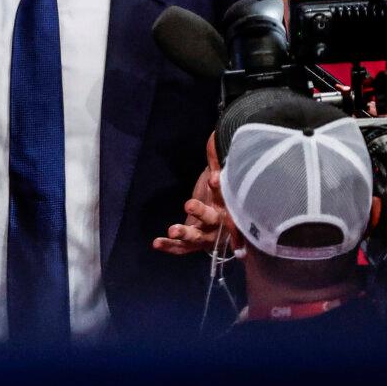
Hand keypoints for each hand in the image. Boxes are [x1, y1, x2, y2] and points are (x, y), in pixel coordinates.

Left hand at [153, 134, 225, 255]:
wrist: (223, 226)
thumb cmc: (221, 196)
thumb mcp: (218, 177)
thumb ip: (215, 160)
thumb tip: (213, 136)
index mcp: (230, 205)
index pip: (228, 197)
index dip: (221, 189)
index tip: (213, 179)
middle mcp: (221, 224)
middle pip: (213, 219)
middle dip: (201, 212)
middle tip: (189, 204)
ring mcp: (207, 237)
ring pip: (198, 237)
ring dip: (185, 233)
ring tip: (172, 229)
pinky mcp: (194, 245)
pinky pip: (183, 249)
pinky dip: (170, 247)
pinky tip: (155, 243)